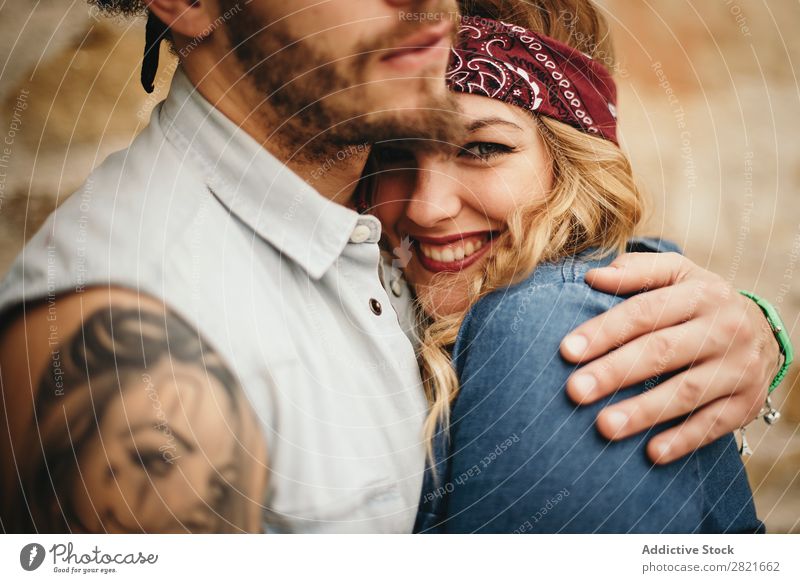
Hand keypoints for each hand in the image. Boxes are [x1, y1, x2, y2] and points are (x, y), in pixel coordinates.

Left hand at [559, 252, 780, 463]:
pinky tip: (651, 453)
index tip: (566, 351)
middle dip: (615, 372)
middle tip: (575, 390)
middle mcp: (724, 328)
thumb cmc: (699, 302)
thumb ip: (636, 271)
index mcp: (701, 293)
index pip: (645, 311)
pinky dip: (683, 439)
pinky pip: (714, 425)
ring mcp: (739, 367)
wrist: (763, 332)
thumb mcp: (677, 275)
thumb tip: (592, 275)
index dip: (604, 331)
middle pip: (662, 351)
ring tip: (604, 426)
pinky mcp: (747, 402)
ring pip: (687, 391)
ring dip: (644, 411)